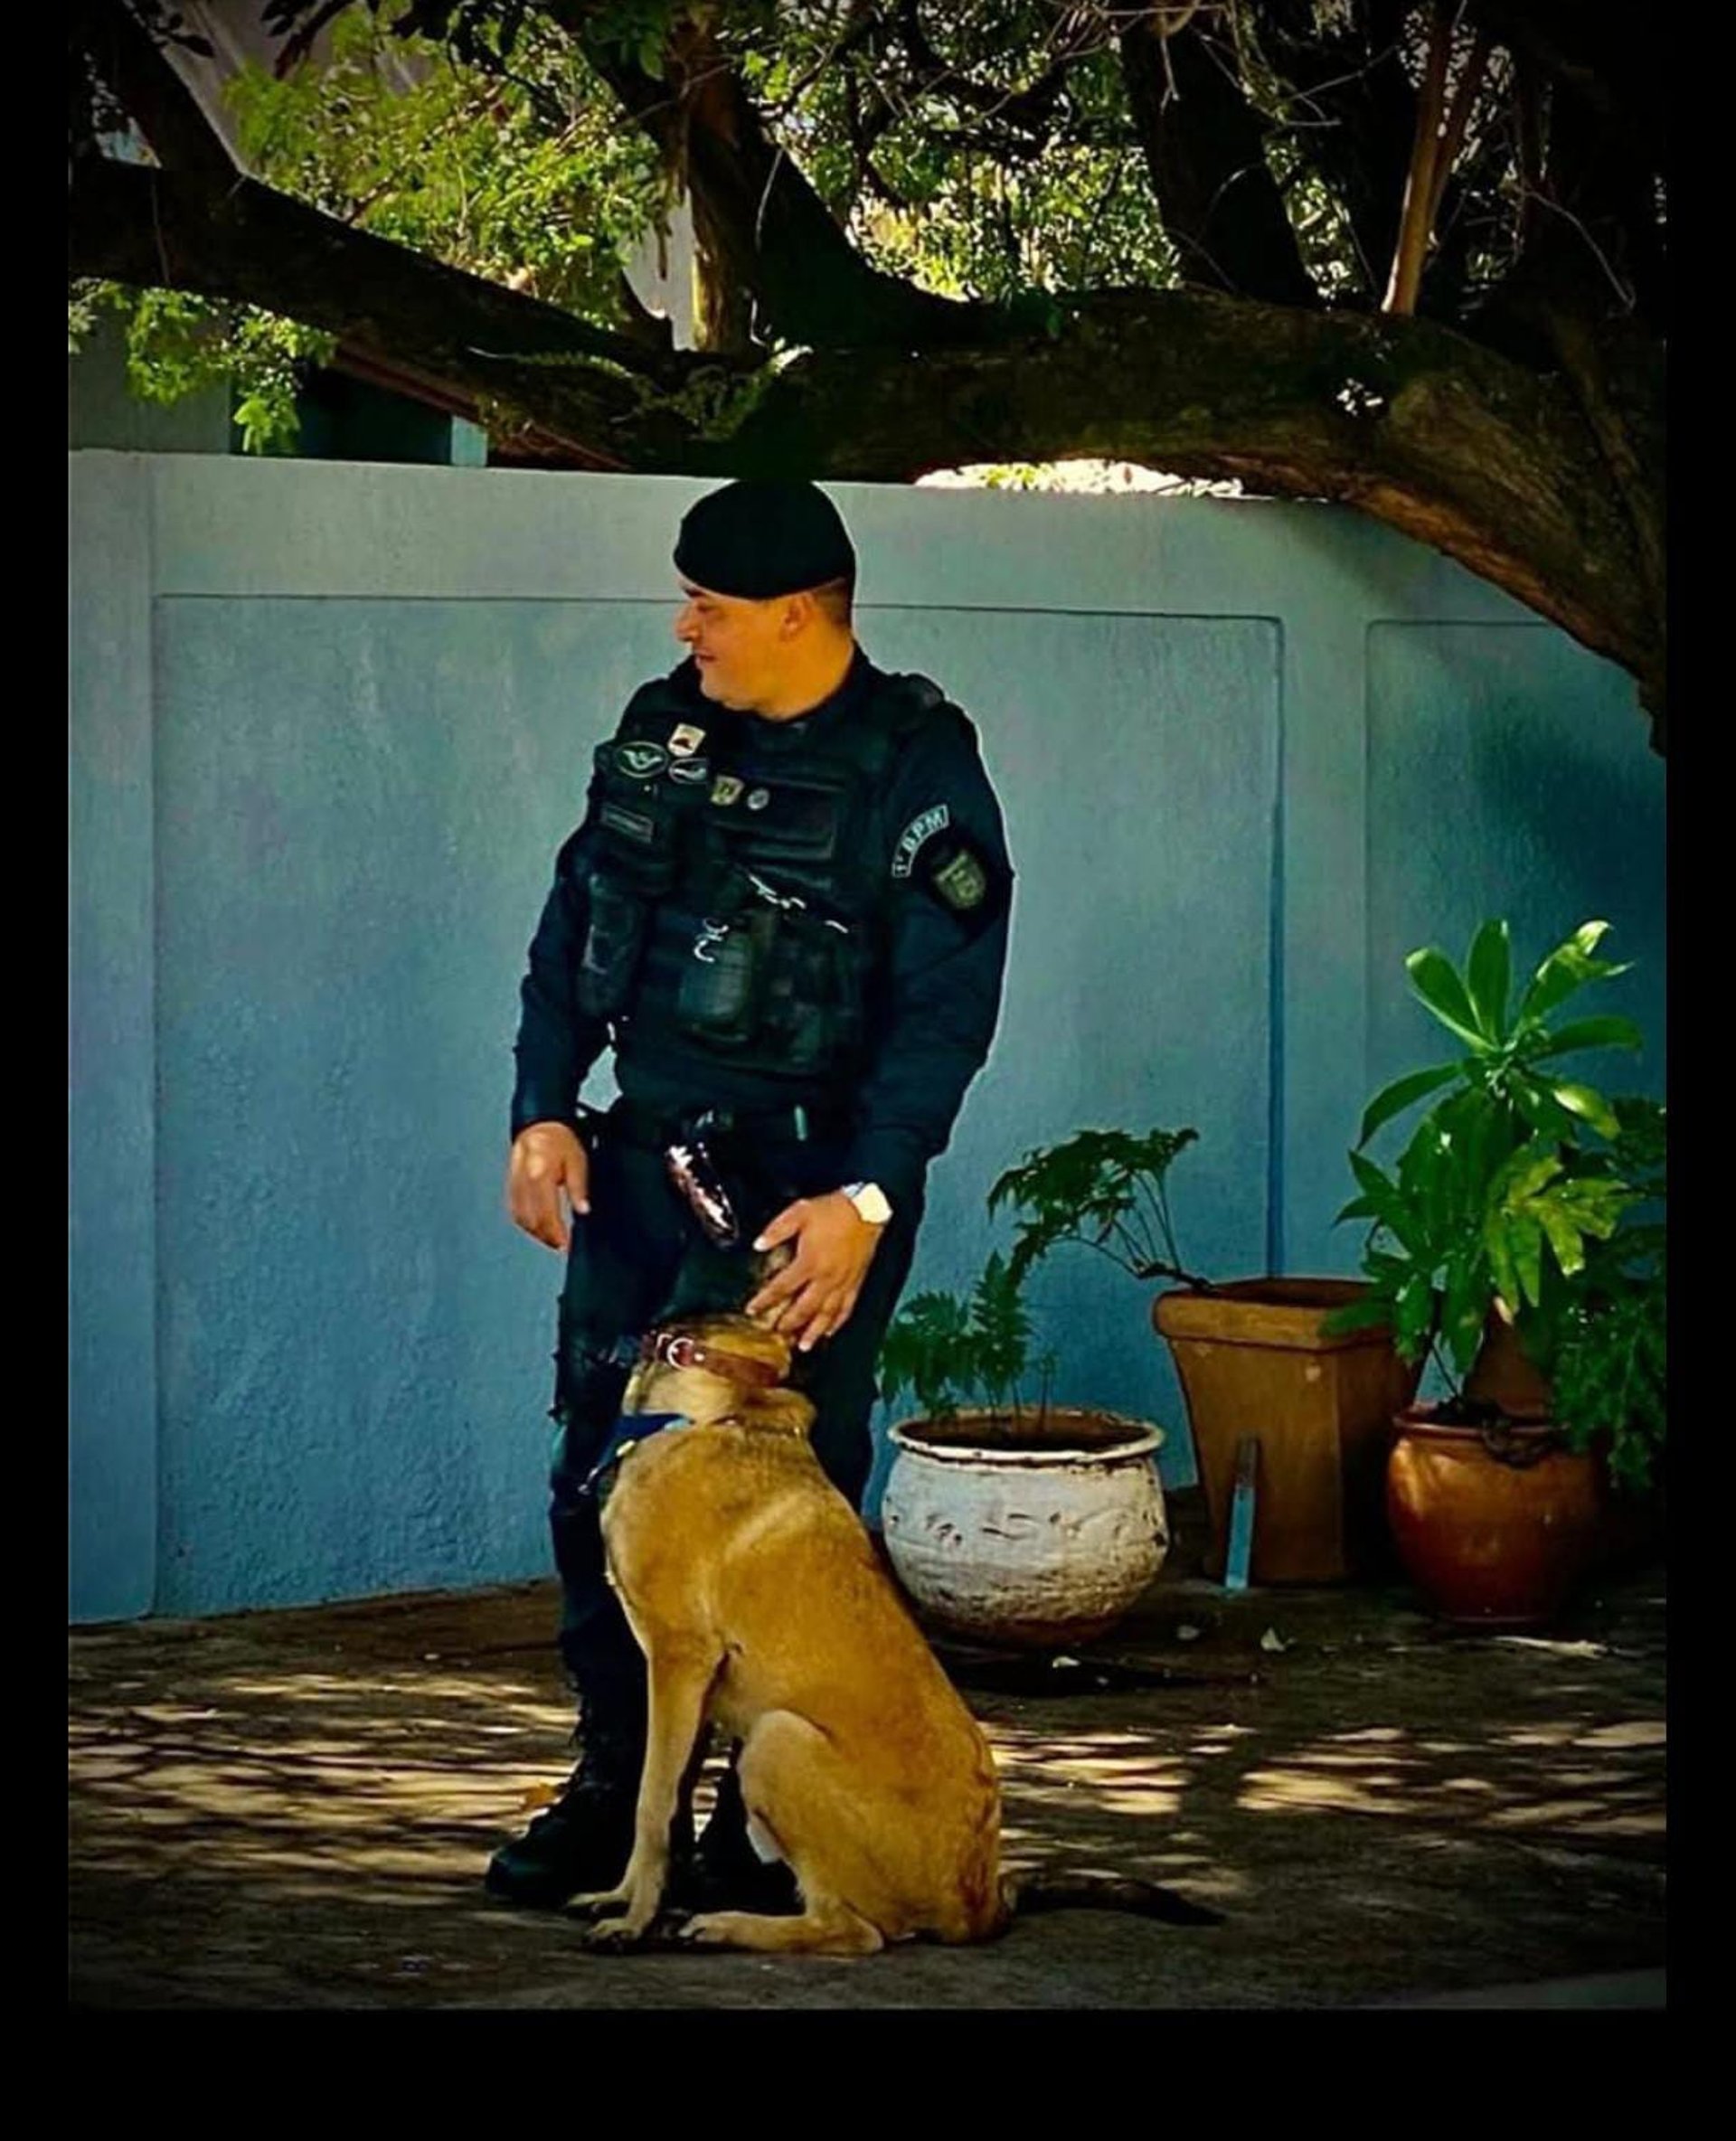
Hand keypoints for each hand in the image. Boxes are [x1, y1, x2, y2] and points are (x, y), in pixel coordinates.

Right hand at [507, 1121, 589, 1251]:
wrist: (541, 1123)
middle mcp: (523, 1179)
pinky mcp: (511, 1183)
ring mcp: (514, 1181)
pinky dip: (525, 1220)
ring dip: (534, 1231)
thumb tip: (583, 1210)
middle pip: (530, 1218)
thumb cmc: (561, 1140)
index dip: (555, 1232)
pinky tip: (536, 1225)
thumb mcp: (578, 1161)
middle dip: (545, 1236)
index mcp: (540, 1173)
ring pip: (519, 1216)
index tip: (564, 1243)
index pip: (545, 1212)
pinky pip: (514, 1208)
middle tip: (559, 1244)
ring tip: (550, 1238)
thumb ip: (579, 1188)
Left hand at [746, 1192, 884, 1351]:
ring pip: (827, 1314)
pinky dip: (838, 1322)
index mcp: (809, 1262)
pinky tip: (831, 1331)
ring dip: (814, 1332)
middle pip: (804, 1308)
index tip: (752, 1310)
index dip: (765, 1301)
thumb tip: (758, 1245)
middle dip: (789, 1323)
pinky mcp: (856, 1282)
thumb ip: (776, 1230)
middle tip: (777, 1334)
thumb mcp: (799, 1212)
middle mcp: (826, 1278)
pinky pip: (847, 1308)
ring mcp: (843, 1282)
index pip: (781, 1288)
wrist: (867, 1208)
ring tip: (804, 1346)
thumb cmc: (833, 1210)